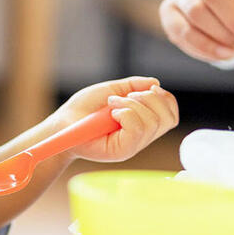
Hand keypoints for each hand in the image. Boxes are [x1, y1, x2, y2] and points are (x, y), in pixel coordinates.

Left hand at [50, 76, 178, 162]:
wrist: (62, 123)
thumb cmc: (84, 109)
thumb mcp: (111, 90)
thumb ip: (133, 86)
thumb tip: (156, 83)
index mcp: (143, 123)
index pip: (170, 115)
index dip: (166, 99)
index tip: (149, 89)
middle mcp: (141, 137)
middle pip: (168, 119)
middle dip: (149, 99)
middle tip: (123, 97)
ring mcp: (133, 145)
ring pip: (152, 122)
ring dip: (132, 104)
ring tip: (112, 105)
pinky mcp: (122, 151)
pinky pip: (137, 129)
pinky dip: (126, 113)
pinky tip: (111, 114)